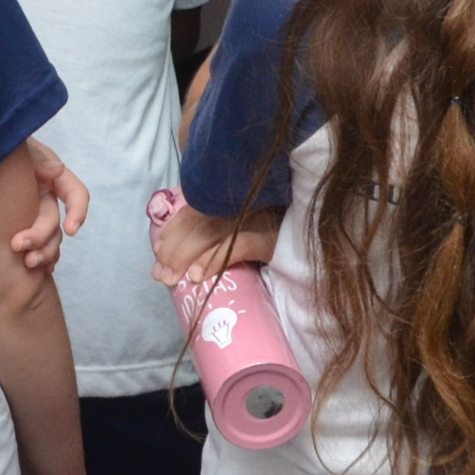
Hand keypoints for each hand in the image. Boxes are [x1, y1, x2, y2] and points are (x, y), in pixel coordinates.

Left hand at [10, 137, 87, 274]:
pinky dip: (39, 259)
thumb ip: (36, 157)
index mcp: (50, 175)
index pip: (75, 193)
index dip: (78, 211)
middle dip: (42, 237)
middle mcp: (44, 196)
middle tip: (18, 247)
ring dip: (42, 254)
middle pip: (55, 223)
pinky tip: (29, 269)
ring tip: (26, 264)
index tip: (71, 230)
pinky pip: (36, 248)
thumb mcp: (18, 146)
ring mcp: (32, 213)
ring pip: (48, 240)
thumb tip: (57, 171)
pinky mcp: (19, 226)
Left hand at [149, 200, 274, 293]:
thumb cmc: (280, 228)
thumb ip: (221, 226)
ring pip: (212, 234)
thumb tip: (186, 251)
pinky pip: (238, 246)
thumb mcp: (248, 222)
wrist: (316, 231)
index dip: (173, 230)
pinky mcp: (272, 237)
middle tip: (160, 275)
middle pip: (198, 224)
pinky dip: (215, 259)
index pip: (194, 211)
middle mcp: (241, 203)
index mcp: (233, 197)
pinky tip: (198, 275)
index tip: (157, 251)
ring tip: (171, 277)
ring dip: (187, 257)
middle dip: (174, 250)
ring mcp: (257, 218)